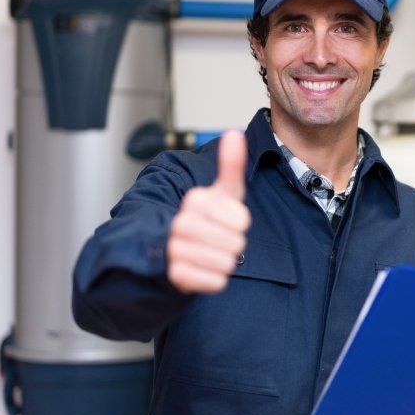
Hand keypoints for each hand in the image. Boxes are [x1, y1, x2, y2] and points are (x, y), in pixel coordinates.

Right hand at [167, 130, 250, 292]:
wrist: (172, 251)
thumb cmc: (206, 219)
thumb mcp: (221, 192)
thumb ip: (230, 164)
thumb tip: (234, 132)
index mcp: (195, 200)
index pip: (241, 220)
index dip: (239, 224)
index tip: (224, 220)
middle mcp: (181, 223)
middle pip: (236, 243)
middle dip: (233, 245)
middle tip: (216, 240)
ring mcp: (175, 249)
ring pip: (227, 264)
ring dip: (224, 262)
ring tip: (209, 253)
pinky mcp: (175, 276)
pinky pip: (216, 282)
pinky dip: (215, 280)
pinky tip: (203, 269)